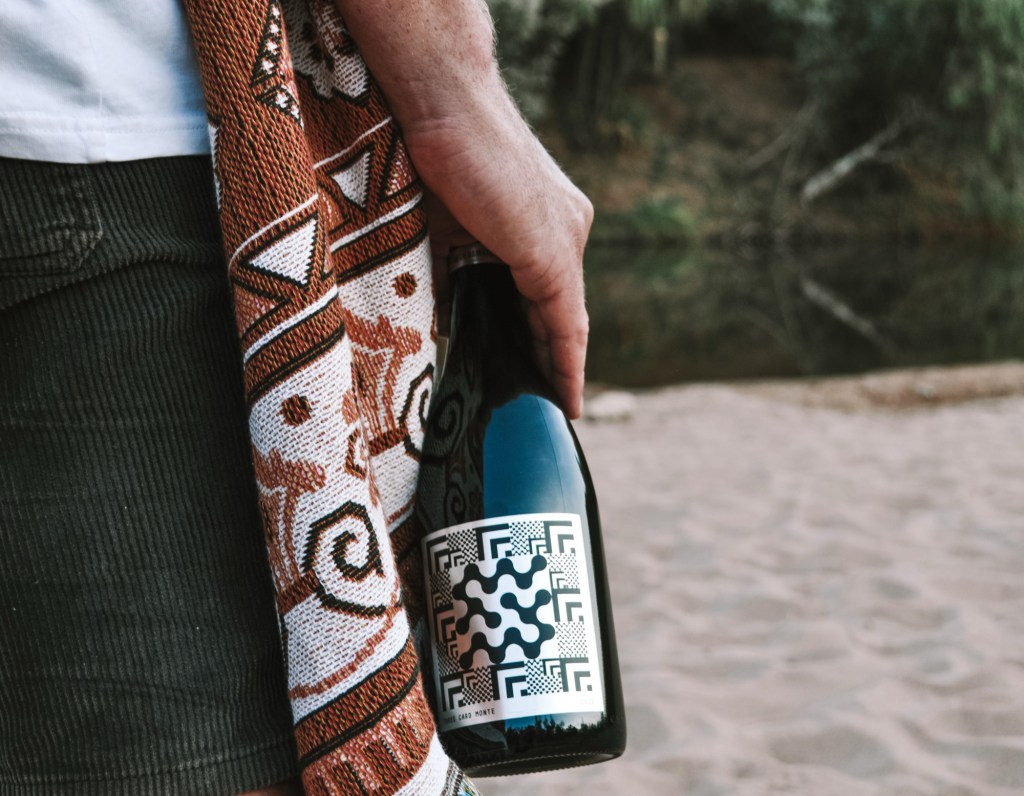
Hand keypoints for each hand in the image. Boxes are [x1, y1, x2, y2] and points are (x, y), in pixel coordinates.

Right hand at [338, 0, 591, 417]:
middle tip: (546, 400)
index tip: (542, 371)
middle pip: (561, 309)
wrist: (445, 104)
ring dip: (561, 366)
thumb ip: (460, 271)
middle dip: (554, 356)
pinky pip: (565, 323)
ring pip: (567, 320)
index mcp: (546, 222)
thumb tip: (448, 317)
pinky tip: (563, 395)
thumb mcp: (450, 226)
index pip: (549, 291)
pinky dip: (565, 361)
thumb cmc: (437, 151)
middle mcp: (569, 230)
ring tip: (555, 407)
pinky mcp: (552, 256)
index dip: (547, 334)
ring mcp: (566, 242)